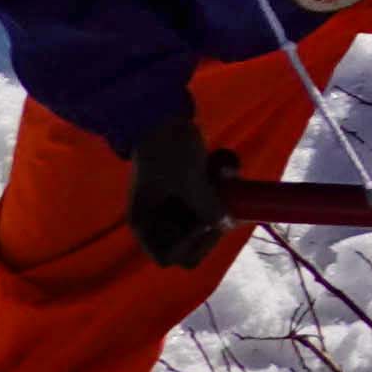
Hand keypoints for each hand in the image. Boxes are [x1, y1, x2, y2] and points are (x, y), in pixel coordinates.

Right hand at [124, 116, 229, 267]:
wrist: (164, 114)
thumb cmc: (168, 150)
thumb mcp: (190, 181)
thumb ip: (207, 207)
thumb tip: (225, 225)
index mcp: (145, 224)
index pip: (169, 257)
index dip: (192, 247)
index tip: (207, 223)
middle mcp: (157, 219)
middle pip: (189, 242)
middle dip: (212, 223)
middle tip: (226, 205)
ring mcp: (172, 205)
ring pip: (202, 220)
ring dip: (218, 203)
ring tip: (225, 177)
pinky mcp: (186, 189)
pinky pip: (206, 200)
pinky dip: (218, 188)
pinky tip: (224, 168)